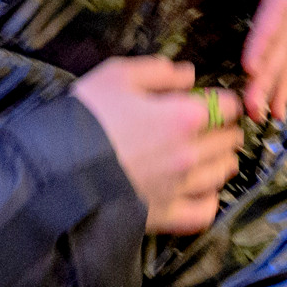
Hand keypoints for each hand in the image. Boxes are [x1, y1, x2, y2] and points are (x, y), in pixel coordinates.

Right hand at [72, 58, 242, 234]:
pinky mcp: (165, 215)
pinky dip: (209, 200)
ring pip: (222, 173)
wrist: (57, 169)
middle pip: (229, 140)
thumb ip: (158, 71)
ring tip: (211, 155)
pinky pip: (204, 212)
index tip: (213, 101)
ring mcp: (180, 188)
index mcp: (183, 116)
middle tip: (212, 126)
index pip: (228, 107)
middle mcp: (190, 154)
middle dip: (224, 129)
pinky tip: (202, 191)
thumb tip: (188, 75)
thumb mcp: (116, 76)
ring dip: (221, 160)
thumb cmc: (85, 117)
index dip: (223, 100)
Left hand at [241, 0, 286, 120]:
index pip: (278, 4)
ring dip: (278, 82)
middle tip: (252, 106)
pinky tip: (274, 101)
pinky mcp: (285, 6)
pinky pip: (285, 44)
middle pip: (286, 34)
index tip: (247, 64)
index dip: (264, 36)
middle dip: (269, 73)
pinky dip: (279, 73)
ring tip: (266, 115)